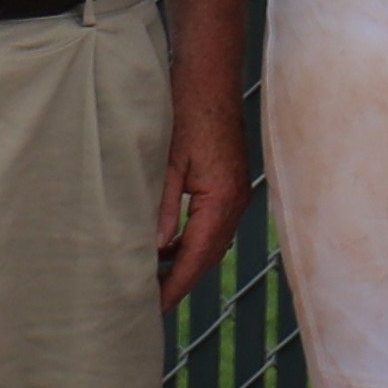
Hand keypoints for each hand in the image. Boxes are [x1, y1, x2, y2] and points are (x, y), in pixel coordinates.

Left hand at [156, 73, 253, 305]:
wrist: (210, 79)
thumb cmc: (186, 113)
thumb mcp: (167, 163)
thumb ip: (163, 208)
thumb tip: (157, 248)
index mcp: (221, 199)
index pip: (197, 256)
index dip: (175, 284)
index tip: (155, 307)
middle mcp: (235, 202)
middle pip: (209, 256)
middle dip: (181, 281)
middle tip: (150, 303)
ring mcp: (236, 194)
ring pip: (212, 243)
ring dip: (186, 263)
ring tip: (154, 280)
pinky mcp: (230, 185)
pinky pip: (213, 226)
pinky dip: (193, 242)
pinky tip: (169, 246)